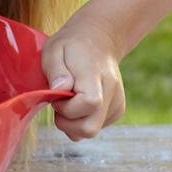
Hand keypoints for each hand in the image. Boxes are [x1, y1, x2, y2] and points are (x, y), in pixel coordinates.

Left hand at [40, 18, 125, 141]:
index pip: (90, 104)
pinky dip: (81, 120)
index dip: (67, 108)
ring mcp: (116, 104)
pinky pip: (93, 127)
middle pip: (90, 128)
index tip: (58, 94)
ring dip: (72, 122)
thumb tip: (59, 90)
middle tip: (59, 102)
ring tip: (69, 100)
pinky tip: (78, 102)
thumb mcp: (54, 50)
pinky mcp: (116, 111)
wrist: (98, 40)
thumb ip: (56, 71)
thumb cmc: (72, 46)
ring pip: (90, 131)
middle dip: (67, 122)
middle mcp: (112, 93)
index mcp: (96, 76)